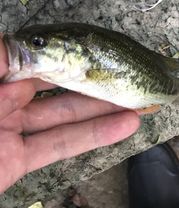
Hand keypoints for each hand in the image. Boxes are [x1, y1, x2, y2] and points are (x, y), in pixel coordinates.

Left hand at [0, 35, 139, 194]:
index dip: (67, 52)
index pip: (37, 59)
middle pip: (57, 87)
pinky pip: (59, 146)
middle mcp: (7, 100)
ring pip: (65, 116)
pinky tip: (124, 125)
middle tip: (126, 72)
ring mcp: (14, 130)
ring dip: (103, 108)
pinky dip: (93, 137)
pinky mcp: (20, 161)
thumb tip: (29, 48)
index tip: (97, 46)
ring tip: (137, 98)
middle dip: (92, 79)